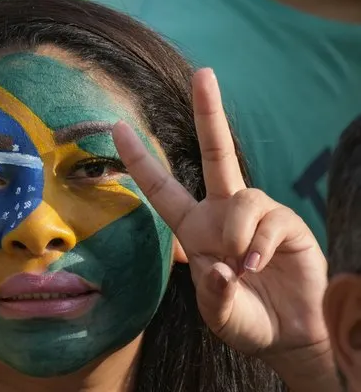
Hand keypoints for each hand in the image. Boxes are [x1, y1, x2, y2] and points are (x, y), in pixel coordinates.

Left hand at [113, 69, 333, 385]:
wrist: (290, 334)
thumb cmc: (246, 319)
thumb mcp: (219, 313)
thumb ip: (213, 295)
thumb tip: (218, 265)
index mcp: (195, 227)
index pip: (161, 187)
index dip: (140, 159)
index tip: (117, 127)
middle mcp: (224, 212)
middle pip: (217, 153)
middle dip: (209, 111)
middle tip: (204, 72)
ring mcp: (257, 214)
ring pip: (241, 198)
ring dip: (237, 236)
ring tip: (243, 268)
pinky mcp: (287, 223)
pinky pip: (268, 219)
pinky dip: (258, 245)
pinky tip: (258, 265)